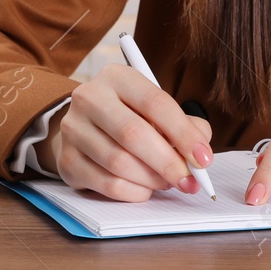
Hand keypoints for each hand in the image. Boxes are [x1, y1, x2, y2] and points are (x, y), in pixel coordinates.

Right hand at [34, 64, 212, 201]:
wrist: (84, 127)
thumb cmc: (130, 116)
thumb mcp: (156, 109)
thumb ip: (185, 125)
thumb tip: (200, 152)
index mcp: (117, 77)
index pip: (155, 103)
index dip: (183, 133)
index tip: (203, 158)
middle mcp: (90, 97)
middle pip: (133, 134)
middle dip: (168, 162)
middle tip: (190, 181)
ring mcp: (73, 129)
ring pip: (119, 162)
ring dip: (152, 179)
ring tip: (168, 182)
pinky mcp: (67, 160)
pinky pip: (106, 184)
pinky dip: (133, 192)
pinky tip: (145, 189)